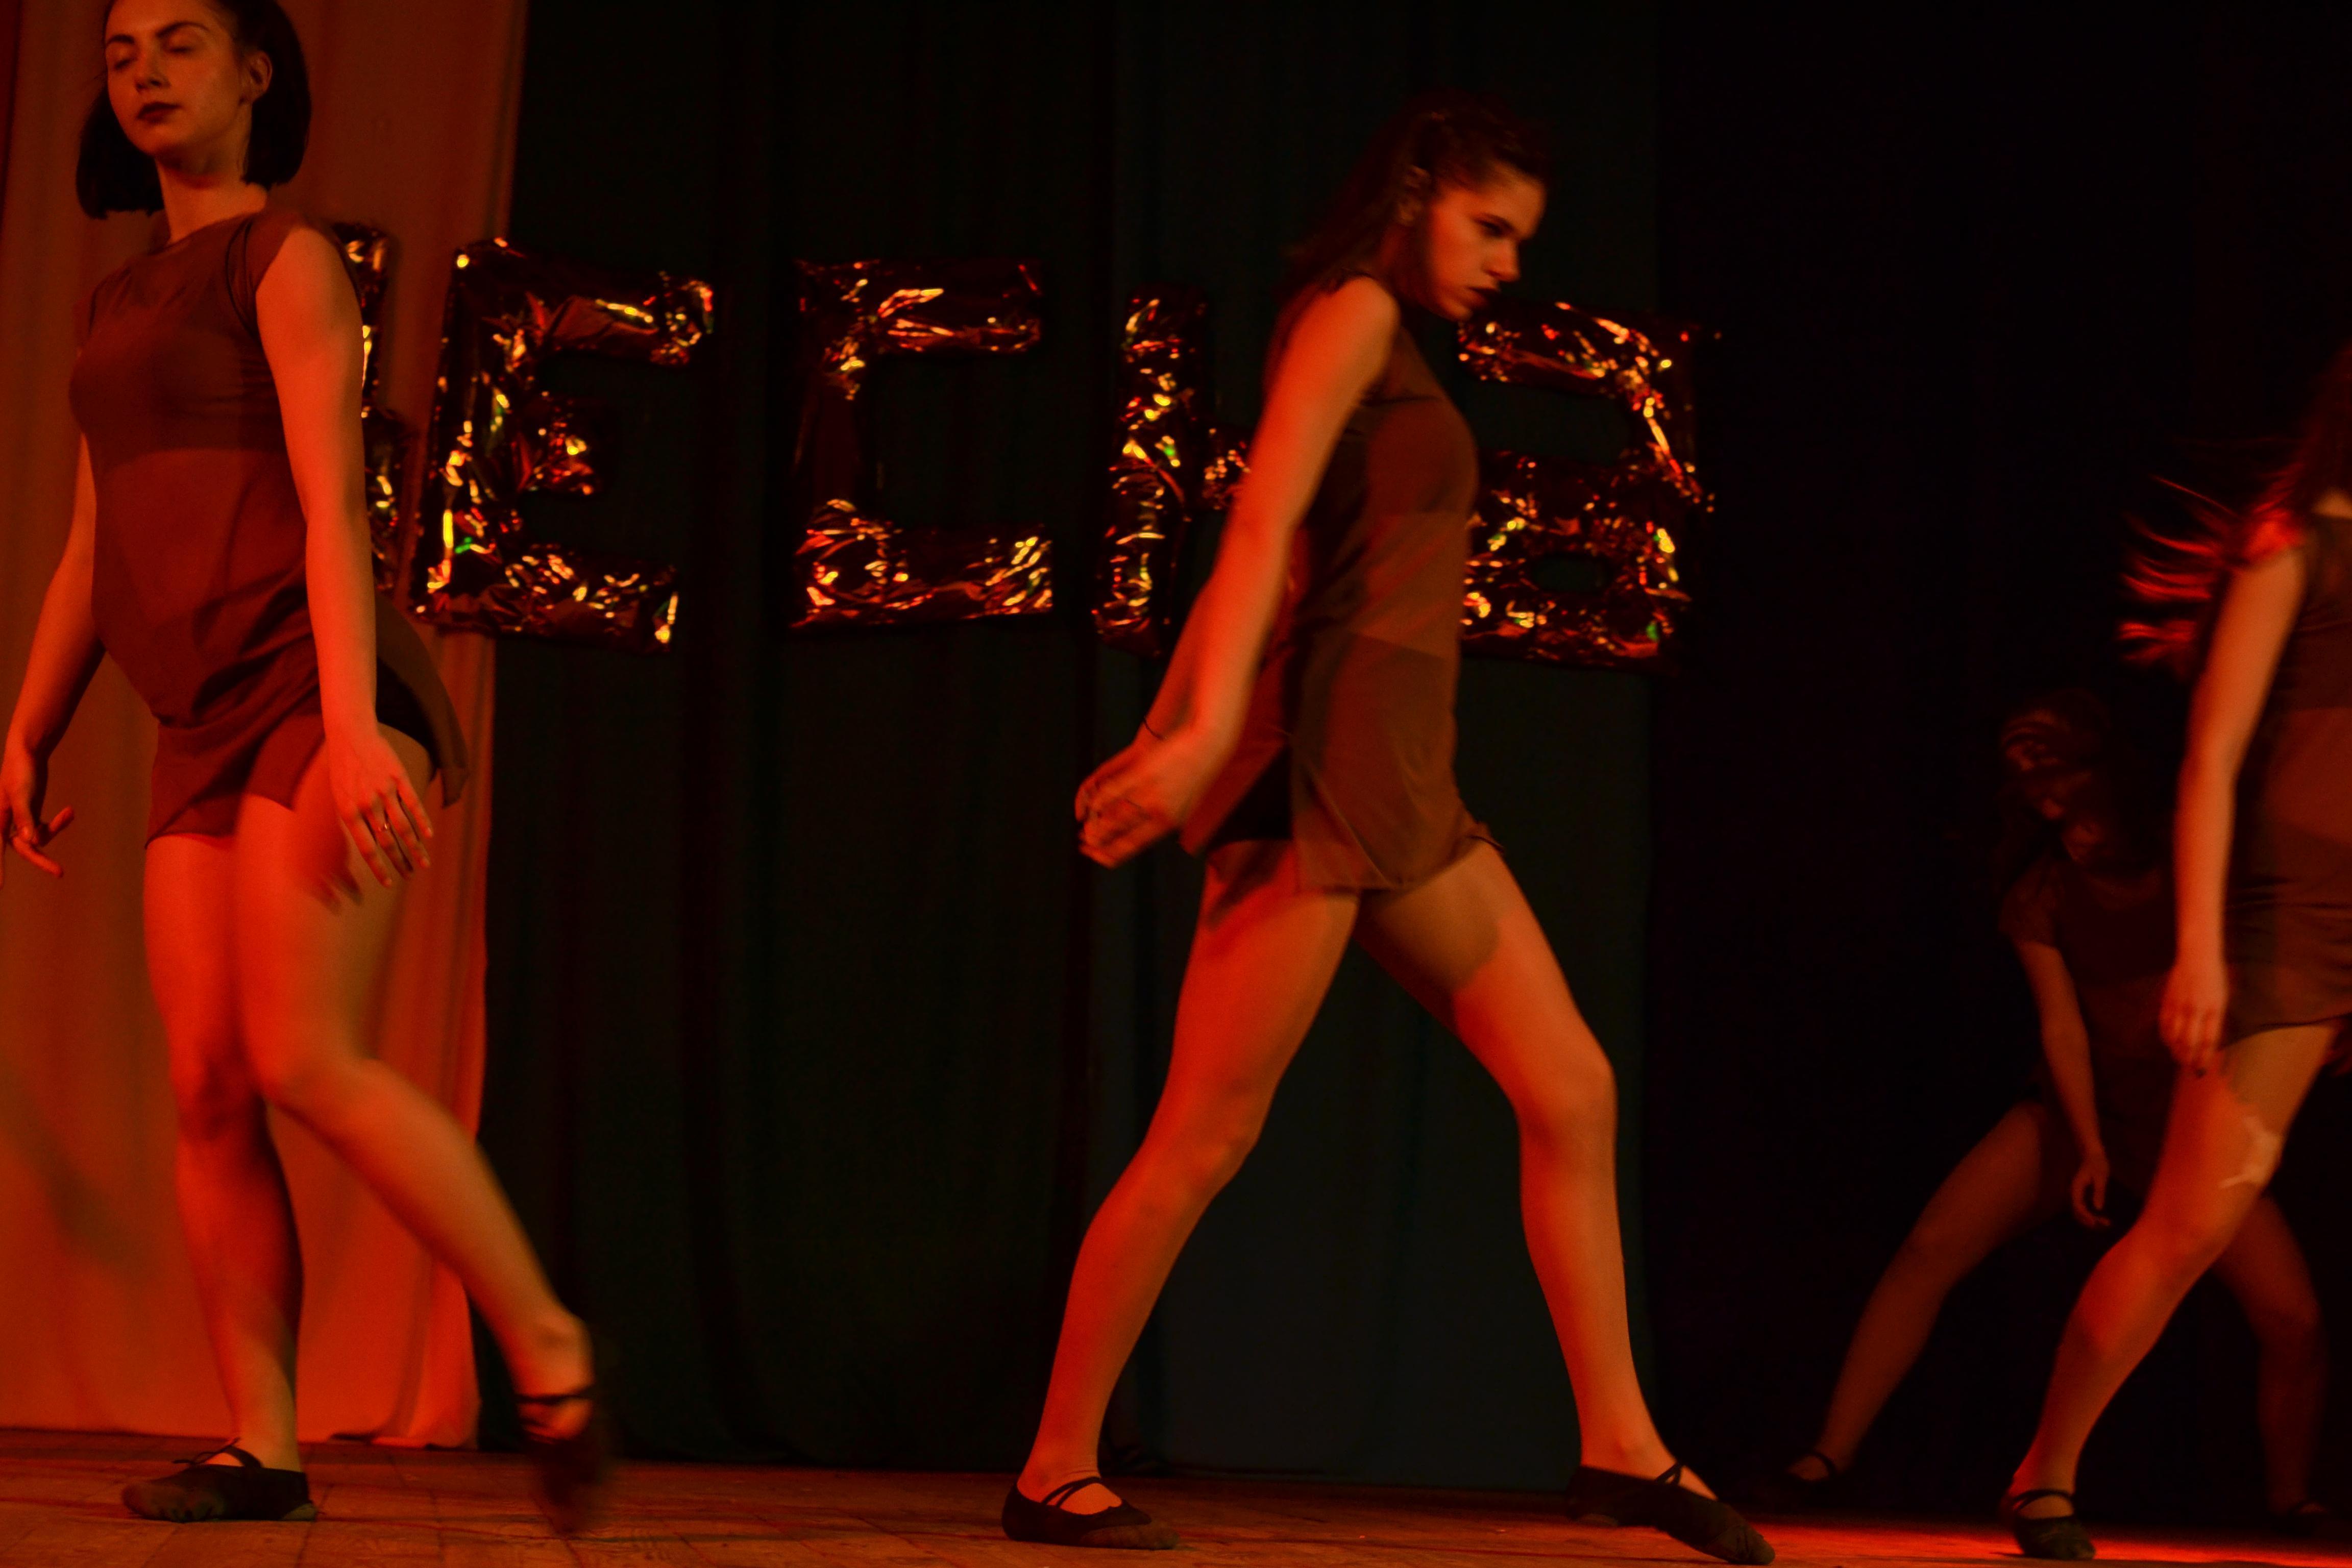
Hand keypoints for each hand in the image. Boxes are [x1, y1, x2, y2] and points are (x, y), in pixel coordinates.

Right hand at [0, 739, 73, 883]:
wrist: (28, 754)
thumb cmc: (19, 771)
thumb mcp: (21, 793)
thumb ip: (24, 817)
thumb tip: (29, 842)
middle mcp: (6, 824)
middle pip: (25, 850)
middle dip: (42, 860)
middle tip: (60, 873)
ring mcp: (21, 822)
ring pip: (38, 840)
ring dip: (56, 829)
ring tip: (69, 813)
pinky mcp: (32, 816)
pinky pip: (45, 829)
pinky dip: (59, 823)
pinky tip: (70, 812)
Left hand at [328, 724, 431, 885]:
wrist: (350, 735)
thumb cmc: (343, 768)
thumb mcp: (340, 796)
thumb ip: (355, 820)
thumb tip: (372, 843)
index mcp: (349, 812)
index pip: (367, 849)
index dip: (380, 868)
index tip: (391, 883)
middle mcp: (367, 805)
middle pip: (388, 841)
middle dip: (401, 862)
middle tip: (411, 874)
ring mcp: (385, 791)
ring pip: (404, 827)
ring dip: (415, 847)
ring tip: (424, 862)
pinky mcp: (400, 778)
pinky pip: (414, 805)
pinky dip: (422, 822)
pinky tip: (429, 835)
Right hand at [1073, 725, 1219, 867]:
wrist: (1205, 747)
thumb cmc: (1197, 777)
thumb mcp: (1187, 806)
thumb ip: (1167, 821)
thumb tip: (1151, 834)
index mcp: (1169, 824)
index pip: (1132, 847)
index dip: (1111, 855)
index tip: (1098, 857)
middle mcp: (1158, 813)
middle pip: (1119, 834)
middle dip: (1098, 842)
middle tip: (1085, 844)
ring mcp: (1148, 793)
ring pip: (1114, 815)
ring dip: (1096, 825)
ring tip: (1085, 830)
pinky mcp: (1141, 774)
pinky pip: (1112, 791)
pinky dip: (1099, 800)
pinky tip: (1091, 805)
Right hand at [2069, 1146, 2110, 1229]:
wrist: (2093, 1155)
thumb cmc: (2097, 1164)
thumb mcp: (2101, 1177)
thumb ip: (2099, 1192)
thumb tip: (2098, 1208)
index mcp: (2076, 1188)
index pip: (2078, 1207)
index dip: (2087, 1216)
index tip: (2097, 1222)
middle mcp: (2074, 1193)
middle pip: (2077, 1212)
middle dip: (2090, 1221)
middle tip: (2105, 1224)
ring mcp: (2077, 1195)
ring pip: (2079, 1212)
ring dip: (2090, 1220)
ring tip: (2105, 1223)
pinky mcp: (2082, 1195)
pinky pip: (2083, 1209)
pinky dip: (2091, 1215)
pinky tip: (2101, 1217)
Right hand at [2159, 949, 2229, 1074]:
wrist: (2197, 956)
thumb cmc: (2215, 978)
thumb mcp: (2222, 1000)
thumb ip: (2214, 1020)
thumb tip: (2207, 1042)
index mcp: (2214, 1009)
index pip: (2208, 1040)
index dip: (2204, 1057)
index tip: (2203, 1069)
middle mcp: (2196, 1009)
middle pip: (2189, 1041)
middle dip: (2189, 1058)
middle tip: (2189, 1068)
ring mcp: (2180, 1004)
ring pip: (2174, 1035)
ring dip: (2176, 1050)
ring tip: (2179, 1058)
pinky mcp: (2168, 1000)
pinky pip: (2164, 1023)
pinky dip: (2165, 1036)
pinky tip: (2169, 1042)